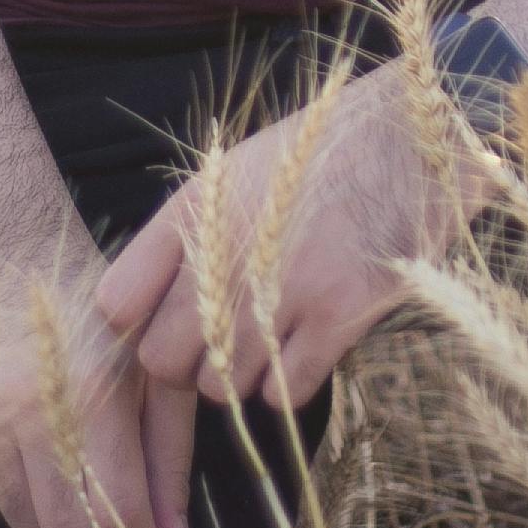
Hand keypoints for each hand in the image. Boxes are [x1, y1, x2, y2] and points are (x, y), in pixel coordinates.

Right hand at [0, 230, 198, 527]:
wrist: (11, 264)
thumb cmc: (101, 320)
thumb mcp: (153, 376)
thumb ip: (169, 464)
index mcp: (91, 395)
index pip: (115, 513)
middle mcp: (25, 412)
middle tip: (114, 506)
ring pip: (24, 523)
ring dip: (55, 511)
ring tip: (69, 461)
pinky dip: (17, 487)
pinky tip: (29, 440)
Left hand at [93, 70, 468, 411]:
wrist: (410, 136)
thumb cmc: (317, 155)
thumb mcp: (234, 171)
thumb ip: (182, 236)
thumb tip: (133, 309)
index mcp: (195, 212)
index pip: (116, 306)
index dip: (135, 324)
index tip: (158, 320)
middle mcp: (228, 253)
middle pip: (161, 360)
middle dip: (184, 362)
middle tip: (215, 344)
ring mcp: (282, 288)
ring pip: (220, 385)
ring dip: (237, 376)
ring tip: (264, 341)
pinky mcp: (339, 315)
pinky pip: (283, 391)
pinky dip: (286, 384)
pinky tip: (302, 350)